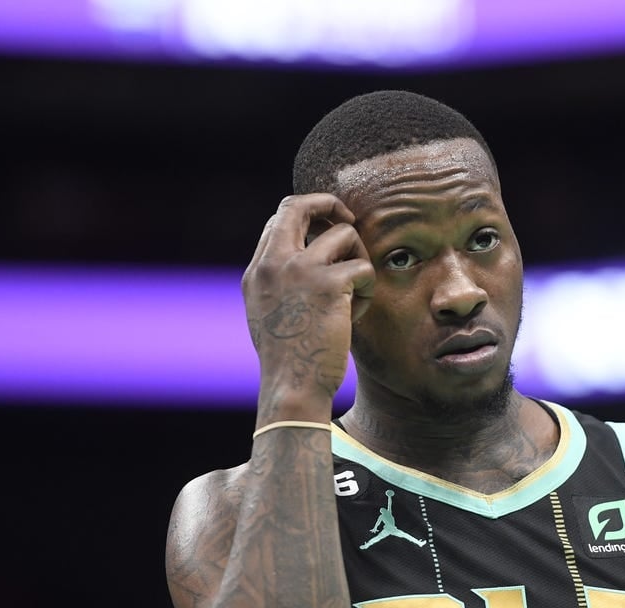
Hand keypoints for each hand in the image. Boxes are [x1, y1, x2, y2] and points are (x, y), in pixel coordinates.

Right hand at [242, 194, 374, 411]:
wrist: (293, 385)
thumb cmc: (289, 358)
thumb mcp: (269, 313)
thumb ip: (280, 281)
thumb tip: (306, 255)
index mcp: (258, 270)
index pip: (280, 218)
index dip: (308, 214)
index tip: (327, 224)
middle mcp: (274, 262)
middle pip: (301, 205)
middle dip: (331, 205)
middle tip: (350, 219)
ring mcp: (300, 269)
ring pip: (344, 233)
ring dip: (358, 259)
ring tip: (354, 292)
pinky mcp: (328, 283)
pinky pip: (363, 268)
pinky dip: (367, 290)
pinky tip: (355, 313)